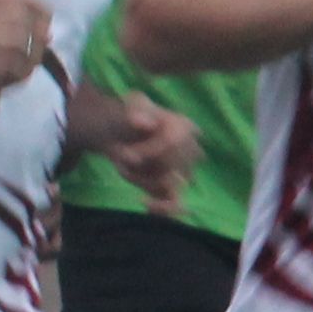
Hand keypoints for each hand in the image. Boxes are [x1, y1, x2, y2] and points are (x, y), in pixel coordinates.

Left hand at [90, 93, 199, 218]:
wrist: (123, 133)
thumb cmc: (133, 116)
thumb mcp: (133, 104)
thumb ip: (137, 109)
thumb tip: (144, 122)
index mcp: (184, 127)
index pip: (174, 142)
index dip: (150, 151)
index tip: (125, 153)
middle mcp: (190, 150)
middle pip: (172, 166)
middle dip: (144, 166)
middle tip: (122, 157)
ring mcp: (183, 171)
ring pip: (170, 184)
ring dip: (144, 180)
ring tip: (126, 167)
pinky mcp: (171, 188)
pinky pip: (175, 203)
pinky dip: (163, 207)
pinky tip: (146, 203)